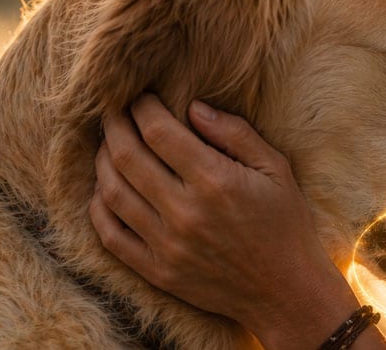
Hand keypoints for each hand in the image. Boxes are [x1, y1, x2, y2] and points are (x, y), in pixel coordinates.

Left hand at [89, 94, 371, 348]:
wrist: (286, 290)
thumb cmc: (285, 224)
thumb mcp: (275, 168)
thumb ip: (235, 134)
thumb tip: (193, 106)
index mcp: (215, 181)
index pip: (158, 132)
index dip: (141, 107)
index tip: (140, 95)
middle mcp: (185, 212)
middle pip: (126, 156)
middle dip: (114, 125)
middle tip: (113, 111)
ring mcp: (167, 245)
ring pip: (111, 192)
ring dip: (102, 161)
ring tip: (108, 144)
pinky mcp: (157, 271)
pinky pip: (111, 235)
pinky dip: (99, 207)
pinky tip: (105, 189)